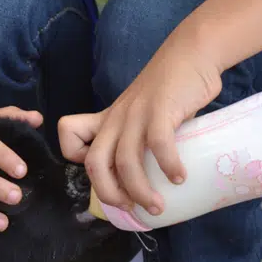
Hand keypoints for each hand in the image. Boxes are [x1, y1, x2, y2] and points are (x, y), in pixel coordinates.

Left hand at [58, 34, 221, 213]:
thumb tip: (154, 175)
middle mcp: (116, 118)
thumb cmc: (170, 88)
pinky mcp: (161, 110)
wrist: (192, 52)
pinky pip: (158, 145)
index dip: (73, 156)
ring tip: (157, 206)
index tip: (101, 173)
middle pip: (95, 163)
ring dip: (140, 190)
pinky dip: (168, 166)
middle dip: (109, 194)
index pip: (69, 134)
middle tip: (130, 208)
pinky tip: (179, 178)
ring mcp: (136, 114)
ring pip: (125, 161)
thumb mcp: (143, 112)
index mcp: (107, 119)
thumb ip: (141, 138)